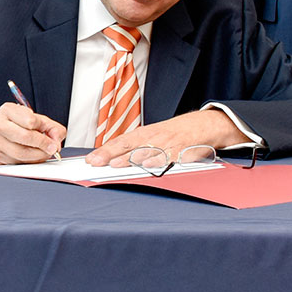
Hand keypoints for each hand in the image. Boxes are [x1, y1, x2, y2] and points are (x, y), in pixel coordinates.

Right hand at [0, 103, 64, 163]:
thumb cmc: (14, 124)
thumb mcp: (33, 118)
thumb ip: (50, 126)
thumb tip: (57, 138)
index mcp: (7, 110)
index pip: (30, 121)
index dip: (45, 130)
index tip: (53, 137)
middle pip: (25, 137)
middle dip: (43, 145)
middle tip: (53, 148)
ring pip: (21, 153)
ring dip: (38, 156)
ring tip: (44, 153)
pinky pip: (17, 162)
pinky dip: (29, 161)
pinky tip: (33, 157)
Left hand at [87, 110, 246, 166]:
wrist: (201, 126)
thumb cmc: (172, 134)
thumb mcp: (152, 137)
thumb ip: (133, 148)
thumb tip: (109, 158)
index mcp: (143, 134)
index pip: (119, 142)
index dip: (104, 151)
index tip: (90, 160)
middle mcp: (152, 138)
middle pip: (128, 146)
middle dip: (110, 155)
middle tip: (96, 163)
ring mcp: (165, 144)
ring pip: (145, 152)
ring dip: (130, 158)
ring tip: (115, 165)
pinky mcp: (180, 151)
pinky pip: (168, 157)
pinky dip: (158, 161)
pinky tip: (147, 165)